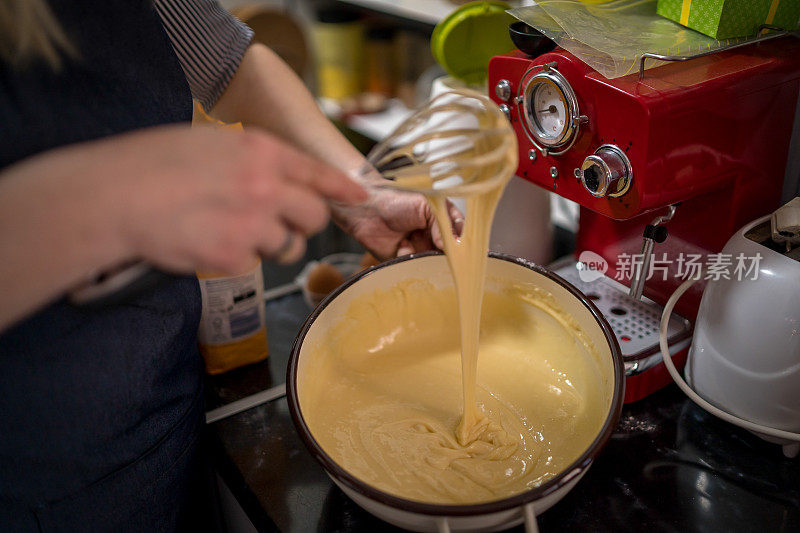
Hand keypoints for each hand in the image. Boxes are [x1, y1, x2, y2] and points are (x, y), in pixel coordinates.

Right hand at [8, 125, 365, 273]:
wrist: (114, 195)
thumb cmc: (150, 162)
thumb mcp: (210, 143)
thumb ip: (251, 160)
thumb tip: (275, 178)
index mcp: (261, 151)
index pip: (318, 173)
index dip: (342, 188)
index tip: (359, 197)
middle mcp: (267, 187)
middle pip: (315, 218)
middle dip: (303, 225)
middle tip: (279, 224)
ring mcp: (253, 225)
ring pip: (287, 247)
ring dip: (269, 245)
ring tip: (230, 232)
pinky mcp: (235, 258)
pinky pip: (250, 264)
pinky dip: (233, 259)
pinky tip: (205, 242)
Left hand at [331, 170, 463, 259]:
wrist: (366, 208)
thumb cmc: (397, 200)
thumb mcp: (427, 206)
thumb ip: (443, 225)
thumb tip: (448, 246)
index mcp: (441, 222)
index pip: (459, 236)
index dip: (462, 244)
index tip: (463, 250)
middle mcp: (432, 238)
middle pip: (447, 254)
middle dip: (445, 255)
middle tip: (441, 251)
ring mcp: (418, 250)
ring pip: (431, 263)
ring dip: (426, 257)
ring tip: (416, 242)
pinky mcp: (403, 261)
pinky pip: (412, 268)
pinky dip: (408, 258)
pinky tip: (401, 245)